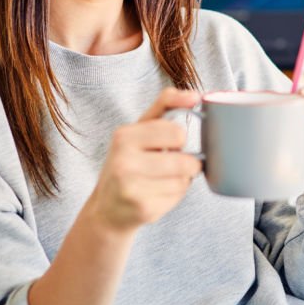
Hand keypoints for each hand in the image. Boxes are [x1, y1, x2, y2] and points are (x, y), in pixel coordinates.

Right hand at [85, 87, 202, 234]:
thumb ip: (166, 105)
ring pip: (184, 179)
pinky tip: (156, 194)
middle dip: (186, 162)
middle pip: (185, 160)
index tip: (168, 144)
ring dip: (181, 180)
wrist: (107, 209)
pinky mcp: (143, 209)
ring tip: (161, 180)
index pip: (177, 132)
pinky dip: (175, 196)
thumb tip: (196, 95)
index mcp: (124, 136)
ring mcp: (132, 187)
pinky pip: (178, 197)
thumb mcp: (139, 129)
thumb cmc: (129, 162)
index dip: (179, 140)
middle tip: (170, 164)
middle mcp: (124, 161)